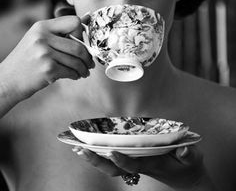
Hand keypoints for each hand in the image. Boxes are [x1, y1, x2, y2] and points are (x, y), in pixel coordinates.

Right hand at [0, 15, 94, 102]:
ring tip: (83, 72)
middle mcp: (42, 37)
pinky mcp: (47, 69)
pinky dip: (76, 75)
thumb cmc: (27, 60)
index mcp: (42, 26)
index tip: (81, 42)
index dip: (81, 33)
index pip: (74, 22)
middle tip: (89, 64)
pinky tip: (75, 76)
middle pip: (78, 45)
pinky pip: (71, 71)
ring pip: (76, 60)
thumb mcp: (38, 39)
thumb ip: (60, 31)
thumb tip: (87, 17)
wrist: (7, 80)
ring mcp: (44, 53)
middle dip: (87, 57)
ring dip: (83, 68)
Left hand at [73, 145, 215, 189]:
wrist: (185, 178)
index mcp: (151, 164)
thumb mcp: (192, 159)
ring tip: (77, 148)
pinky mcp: (135, 159)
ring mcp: (136, 163)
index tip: (112, 152)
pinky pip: (115, 159)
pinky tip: (90, 147)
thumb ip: (188, 155)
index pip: (133, 164)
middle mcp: (139, 164)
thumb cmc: (188, 167)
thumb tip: (184, 150)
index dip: (122, 160)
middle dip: (97, 160)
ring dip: (94, 158)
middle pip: (114, 168)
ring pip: (111, 165)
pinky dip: (101, 154)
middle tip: (81, 150)